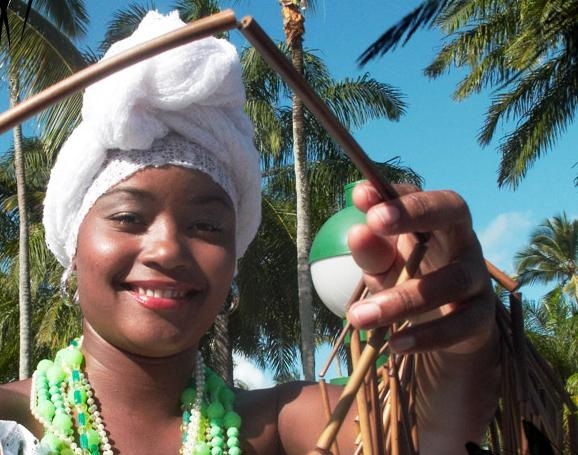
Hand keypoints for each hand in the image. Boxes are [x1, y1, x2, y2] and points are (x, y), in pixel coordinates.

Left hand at [346, 182, 495, 354]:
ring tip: (360, 315)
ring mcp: (477, 276)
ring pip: (451, 280)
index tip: (360, 196)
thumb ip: (372, 250)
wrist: (448, 326)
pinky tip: (394, 344)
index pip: (419, 195)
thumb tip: (357, 232)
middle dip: (414, 211)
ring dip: (403, 298)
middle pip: (452, 211)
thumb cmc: (412, 279)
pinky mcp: (481, 316)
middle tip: (374, 221)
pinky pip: (460, 325)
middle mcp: (462, 239)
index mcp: (436, 219)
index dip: (394, 195)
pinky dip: (427, 336)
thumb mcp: (385, 264)